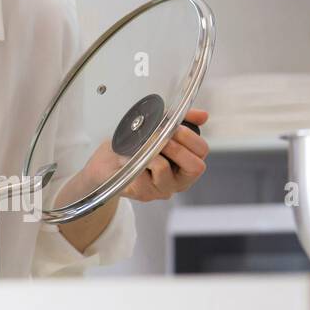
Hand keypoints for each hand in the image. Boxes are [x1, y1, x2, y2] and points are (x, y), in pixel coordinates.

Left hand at [75, 108, 209, 203]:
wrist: (106, 164)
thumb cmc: (133, 147)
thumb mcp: (155, 129)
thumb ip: (179, 120)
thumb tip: (203, 115)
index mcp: (186, 163)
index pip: (202, 151)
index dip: (191, 137)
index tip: (174, 126)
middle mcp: (179, 180)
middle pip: (195, 166)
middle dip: (176, 146)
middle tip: (158, 135)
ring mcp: (162, 189)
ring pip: (164, 169)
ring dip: (150, 152)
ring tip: (140, 145)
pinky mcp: (144, 194)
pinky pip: (141, 176)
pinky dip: (133, 162)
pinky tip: (126, 158)